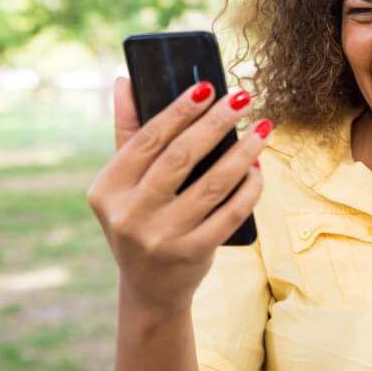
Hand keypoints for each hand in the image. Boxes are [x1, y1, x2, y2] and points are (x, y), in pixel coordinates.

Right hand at [87, 78, 269, 317]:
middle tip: (243, 98)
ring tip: (263, 130)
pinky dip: (249, 189)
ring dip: (243, 152)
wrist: (149, 289)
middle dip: (216, 123)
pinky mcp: (191, 254)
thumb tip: (125, 81)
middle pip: (181, 156)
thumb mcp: (124, 184)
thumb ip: (127, 132)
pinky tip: (259, 169)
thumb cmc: (140, 219)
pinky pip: (230, 213)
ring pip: (212, 184)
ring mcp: (160, 237)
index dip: (180, 110)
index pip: (148, 138)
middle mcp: (129, 214)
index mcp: (108, 189)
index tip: (208, 87)